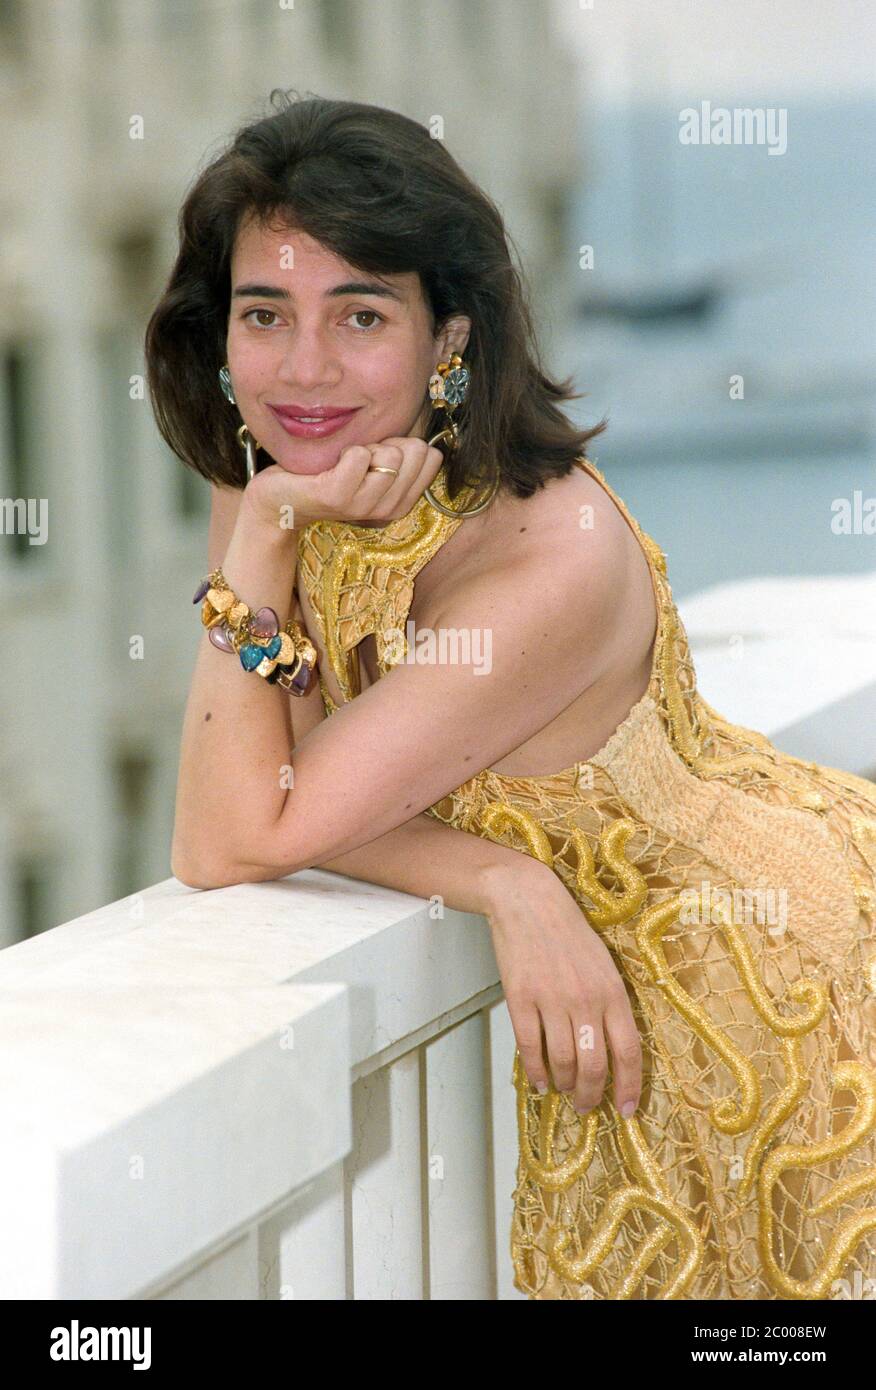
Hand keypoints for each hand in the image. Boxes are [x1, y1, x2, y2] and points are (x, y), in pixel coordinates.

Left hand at [243, 436, 444, 531]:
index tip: (381, 454)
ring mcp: (361, 506)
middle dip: (390, 442)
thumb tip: (428, 444)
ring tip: (345, 460)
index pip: (431, 459)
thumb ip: (400, 457)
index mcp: (400, 502)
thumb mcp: (371, 466)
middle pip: (414, 454)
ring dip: (367, 446)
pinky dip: (348, 450)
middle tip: (360, 456)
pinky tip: (334, 462)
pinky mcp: (335, 497)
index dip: (408, 445)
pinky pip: (359, 457)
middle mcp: (385, 509)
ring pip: (390, 456)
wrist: (280, 499)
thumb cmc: (328, 474)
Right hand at [483, 864, 642, 1116]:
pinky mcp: (521, 999)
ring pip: (563, 1062)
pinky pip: (531, 1048)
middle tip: (587, 1107)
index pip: (628, 1051)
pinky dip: (536, 1071)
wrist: (529, 901)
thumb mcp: (604, 963)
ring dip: (564, 1085)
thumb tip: (612, 1047)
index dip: (629, 1087)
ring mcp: (551, 1001)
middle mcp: (585, 1000)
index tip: (626, 1110)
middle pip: (594, 1066)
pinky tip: (540, 1081)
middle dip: (591, 1095)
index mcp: (612, 991)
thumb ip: (611, 1003)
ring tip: (564, 1091)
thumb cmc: (570, 930)